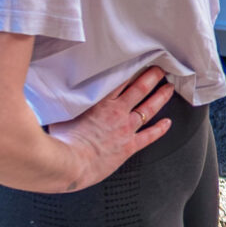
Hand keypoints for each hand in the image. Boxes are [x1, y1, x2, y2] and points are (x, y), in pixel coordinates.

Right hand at [46, 67, 174, 189]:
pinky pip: (149, 136)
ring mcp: (125, 129)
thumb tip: (56, 93)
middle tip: (160, 70)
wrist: (70, 164)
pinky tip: (167, 123)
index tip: (140, 62)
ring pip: (148, 108)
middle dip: (152, 77)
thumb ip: (65, 103)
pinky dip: (160, 129)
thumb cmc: (61, 142)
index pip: (121, 80)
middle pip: (140, 89)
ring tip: (169, 88)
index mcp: (100, 102)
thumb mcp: (60, 113)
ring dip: (160, 97)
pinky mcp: (129, 146)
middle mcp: (116, 112)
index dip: (132, 70)